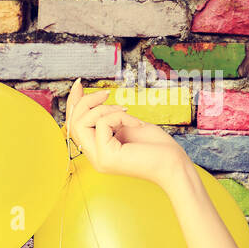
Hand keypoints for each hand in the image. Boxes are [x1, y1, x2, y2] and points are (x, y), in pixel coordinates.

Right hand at [64, 79, 191, 187]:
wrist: (174, 164)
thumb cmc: (156, 146)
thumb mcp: (127, 125)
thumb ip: (108, 117)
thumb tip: (96, 99)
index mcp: (98, 150)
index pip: (75, 126)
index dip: (74, 103)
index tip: (79, 83)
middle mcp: (94, 157)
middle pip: (74, 123)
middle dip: (88, 101)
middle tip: (107, 93)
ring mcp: (99, 159)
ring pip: (82, 123)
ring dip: (105, 109)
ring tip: (126, 111)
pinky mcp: (107, 156)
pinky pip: (102, 124)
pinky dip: (120, 116)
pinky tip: (136, 123)